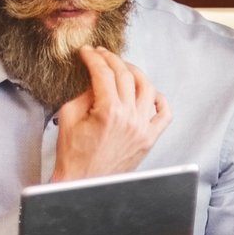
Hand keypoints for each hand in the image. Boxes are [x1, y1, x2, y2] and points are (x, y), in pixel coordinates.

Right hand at [51, 47, 171, 182]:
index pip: (104, 73)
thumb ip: (83, 93)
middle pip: (126, 76)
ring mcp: (143, 128)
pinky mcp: (150, 139)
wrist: (84, 182)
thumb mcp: (69, 117)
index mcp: (109, 112)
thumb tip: (96, 79)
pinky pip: (164, 114)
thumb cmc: (73, 155)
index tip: (87, 52)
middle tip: (102, 54)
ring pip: (147, 88)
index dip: (94, 58)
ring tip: (123, 67)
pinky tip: (149, 92)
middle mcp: (130, 118)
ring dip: (135, 72)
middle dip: (112, 60)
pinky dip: (159, 99)